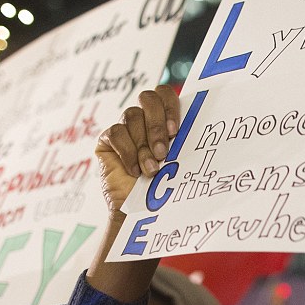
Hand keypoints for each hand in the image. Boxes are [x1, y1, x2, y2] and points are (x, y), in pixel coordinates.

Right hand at [95, 84, 180, 219]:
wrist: (140, 211)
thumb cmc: (163, 187)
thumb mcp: (177, 161)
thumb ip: (180, 141)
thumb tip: (196, 127)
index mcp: (164, 118)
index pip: (165, 93)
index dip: (170, 106)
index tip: (174, 131)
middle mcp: (144, 118)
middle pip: (147, 98)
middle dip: (156, 125)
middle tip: (163, 152)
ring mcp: (125, 127)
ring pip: (132, 116)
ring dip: (144, 146)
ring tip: (151, 170)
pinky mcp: (107, 139)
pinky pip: (116, 133)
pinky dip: (128, 153)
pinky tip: (134, 171)